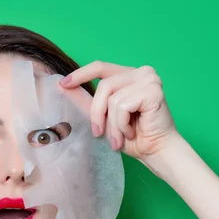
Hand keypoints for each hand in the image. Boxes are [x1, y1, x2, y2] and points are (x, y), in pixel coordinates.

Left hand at [60, 60, 181, 158]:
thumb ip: (88, 102)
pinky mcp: (153, 90)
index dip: (81, 74)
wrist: (156, 152)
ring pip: (113, 99)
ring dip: (112, 125)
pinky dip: (122, 125)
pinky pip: (123, 106)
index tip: (63, 84)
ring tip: (120, 138)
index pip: (101, 67)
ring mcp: (149, 79)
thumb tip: (64, 87)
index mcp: (129, 75)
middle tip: (99, 134)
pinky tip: (132, 133)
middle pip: (104, 86)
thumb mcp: (104, 117)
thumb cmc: (133, 137)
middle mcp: (141, 72)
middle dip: (97, 114)